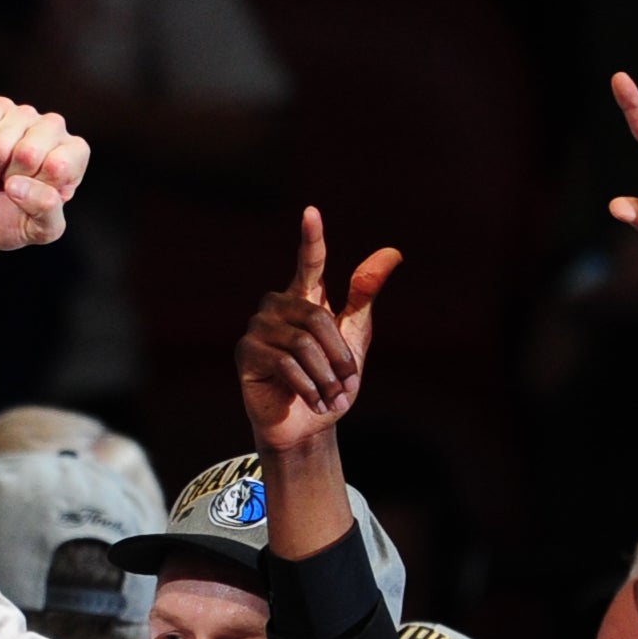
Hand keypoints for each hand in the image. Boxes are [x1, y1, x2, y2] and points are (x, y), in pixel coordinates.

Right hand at [0, 98, 87, 253]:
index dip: (36, 186)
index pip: (59, 165)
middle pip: (30, 150)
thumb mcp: (35, 231)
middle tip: (8, 184)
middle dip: (11, 177)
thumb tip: (22, 184)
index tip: (30, 196)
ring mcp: (23, 116)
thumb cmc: (4, 220)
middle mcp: (52, 130)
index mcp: (72, 157)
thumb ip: (46, 212)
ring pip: (1, 140)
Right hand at [234, 209, 400, 455]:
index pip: (310, 262)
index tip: (311, 212)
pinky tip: (313, 400)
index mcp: (306, 298)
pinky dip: (309, 386)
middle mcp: (278, 306)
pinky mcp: (245, 353)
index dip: (312, 238)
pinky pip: (285, 362)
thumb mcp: (355, 338)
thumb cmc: (331, 382)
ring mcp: (258, 328)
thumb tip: (392, 252)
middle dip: (340, 356)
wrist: (308, 426)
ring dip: (326, 376)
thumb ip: (364, 296)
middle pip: (318, 316)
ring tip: (331, 397)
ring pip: (302, 342)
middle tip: (346, 384)